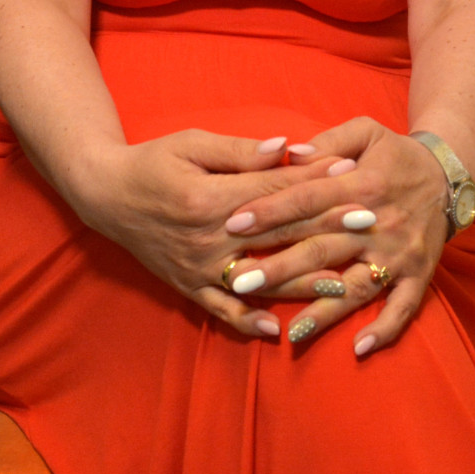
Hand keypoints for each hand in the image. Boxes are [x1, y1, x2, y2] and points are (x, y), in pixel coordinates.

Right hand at [72, 130, 363, 340]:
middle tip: (370, 222)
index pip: (274, 191)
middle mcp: (208, 238)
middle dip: (327, 227)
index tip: (353, 177)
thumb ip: (239, 151)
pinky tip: (274, 330)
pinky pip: (220, 309)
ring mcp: (198, 267)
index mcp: (210, 198)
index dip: (315, 183)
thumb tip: (286, 149)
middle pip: (278, 235)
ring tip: (343, 281)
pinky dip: (245, 321)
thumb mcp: (191, 144)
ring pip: (259, 278)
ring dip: (302, 281)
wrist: (104, 194)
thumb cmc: (151, 161)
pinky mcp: (187, 285)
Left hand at [221, 117, 449, 353]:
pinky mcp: (419, 275)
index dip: (269, 211)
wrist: (450, 176)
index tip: (233, 224)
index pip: (306, 199)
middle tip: (238, 283)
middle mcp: (377, 224)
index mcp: (360, 184)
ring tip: (292, 331)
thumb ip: (327, 141)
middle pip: (321, 248)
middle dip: (279, 268)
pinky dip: (385, 329)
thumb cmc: (395, 153)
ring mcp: (398, 254)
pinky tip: (358, 348)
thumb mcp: (365, 131)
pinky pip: (403, 308)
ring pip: (356, 286)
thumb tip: (291, 152)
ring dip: (325, 310)